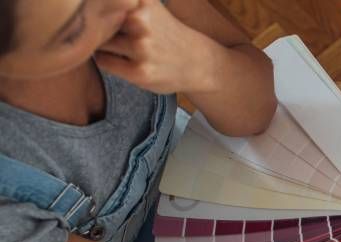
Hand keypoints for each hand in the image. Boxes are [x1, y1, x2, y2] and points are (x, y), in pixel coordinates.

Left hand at [94, 0, 220, 94]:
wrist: (197, 62)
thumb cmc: (164, 30)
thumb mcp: (147, 4)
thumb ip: (120, 0)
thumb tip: (79, 2)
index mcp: (142, 1)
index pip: (100, 2)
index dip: (93, 7)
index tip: (93, 9)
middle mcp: (141, 20)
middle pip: (93, 19)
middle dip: (96, 24)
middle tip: (116, 31)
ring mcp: (141, 47)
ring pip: (98, 41)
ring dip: (102, 44)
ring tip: (122, 45)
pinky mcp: (140, 71)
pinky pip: (104, 61)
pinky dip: (107, 59)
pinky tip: (125, 59)